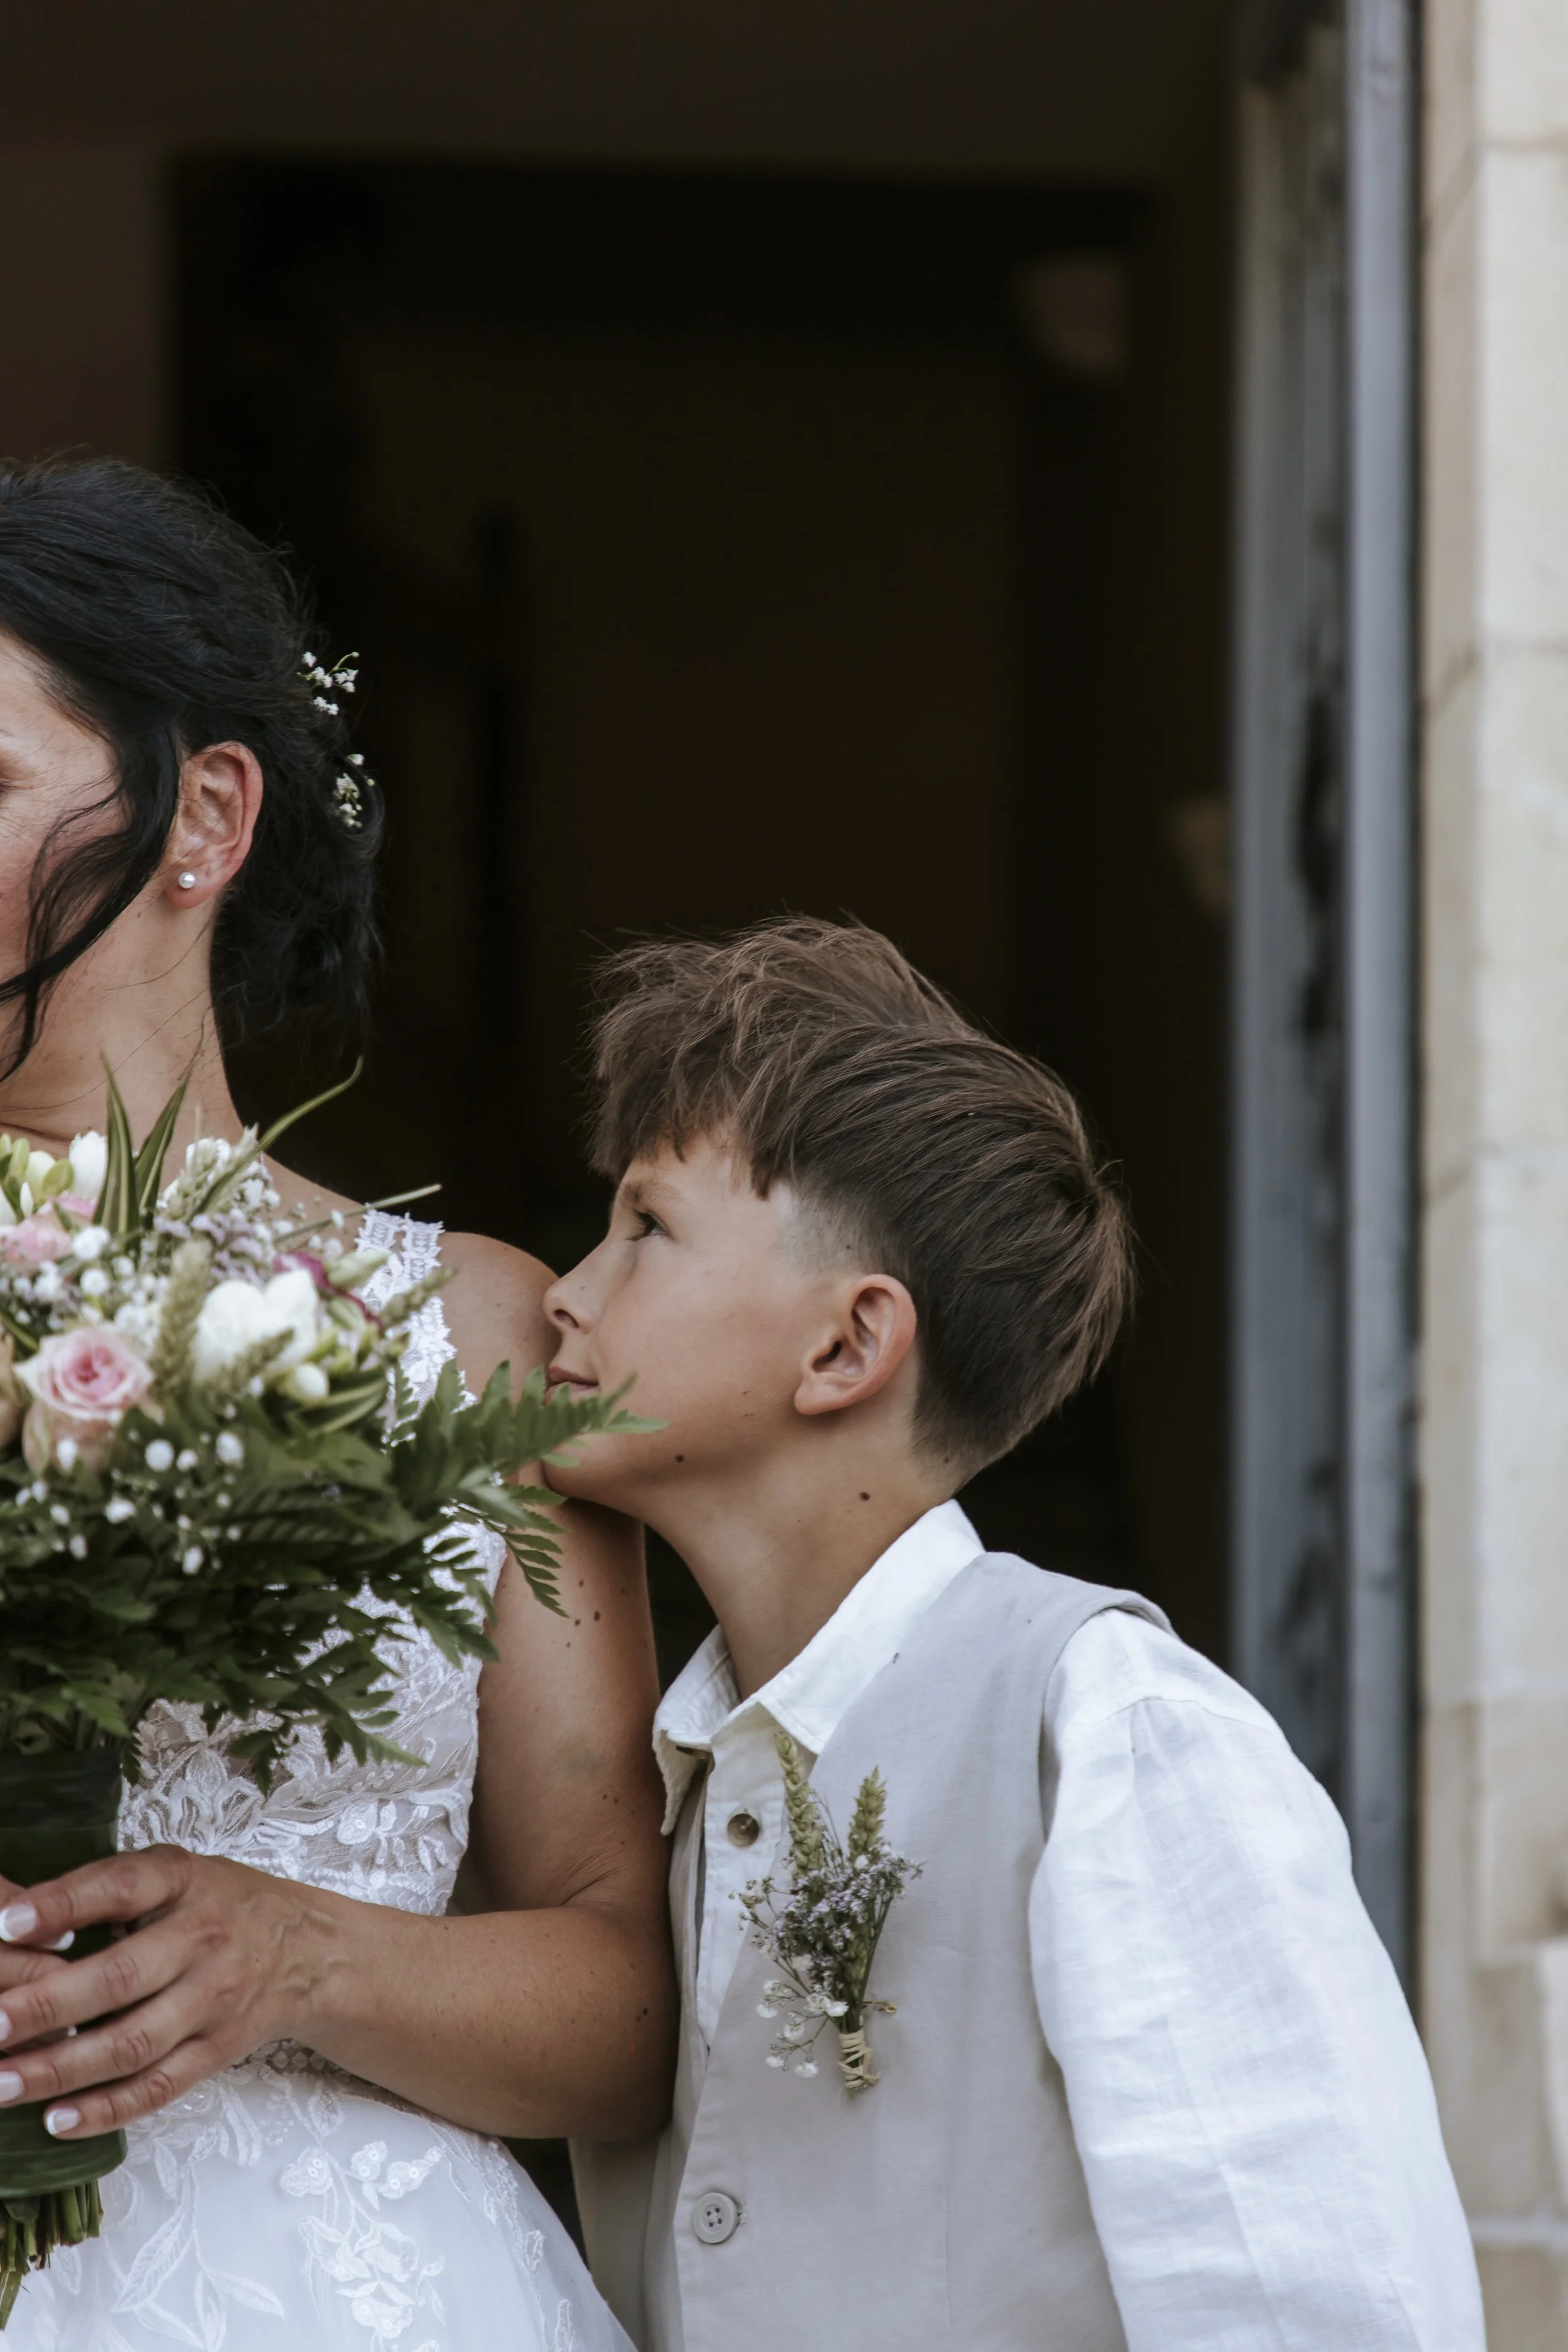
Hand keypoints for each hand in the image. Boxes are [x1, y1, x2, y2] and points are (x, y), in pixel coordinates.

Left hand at [0, 1847, 322, 2139]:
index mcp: (183, 1881)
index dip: (64, 1903)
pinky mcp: (217, 2051)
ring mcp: (213, 2000)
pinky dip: (106, 2109)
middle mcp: (202, 1939)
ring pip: (132, 2044)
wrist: (307, 1950)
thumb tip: (11, 1920)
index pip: (122, 1886)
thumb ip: (105, 1891)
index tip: (6, 1921)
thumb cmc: (218, 1905)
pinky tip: (56, 2119)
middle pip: (121, 1978)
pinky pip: (158, 2087)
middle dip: (47, 2006)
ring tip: (2, 2082)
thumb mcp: (173, 1873)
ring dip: (61, 2069)